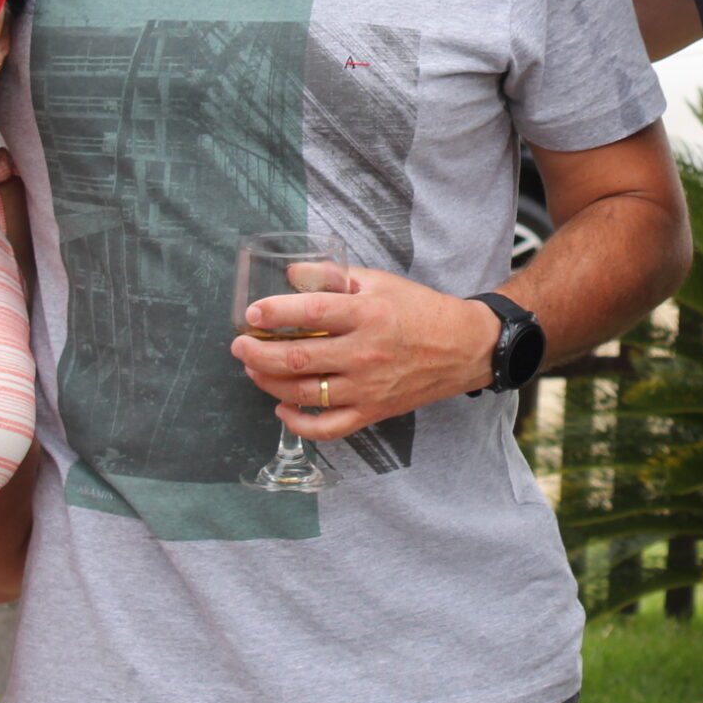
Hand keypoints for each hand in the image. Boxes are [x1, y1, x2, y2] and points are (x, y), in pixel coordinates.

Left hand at [229, 269, 501, 442]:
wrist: (463, 347)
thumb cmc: (419, 310)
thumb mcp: (380, 281)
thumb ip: (334, 276)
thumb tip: (292, 274)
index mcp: (368, 314)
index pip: (312, 313)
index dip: (275, 313)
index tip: (252, 314)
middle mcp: (365, 353)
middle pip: (298, 359)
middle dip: (258, 353)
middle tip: (240, 346)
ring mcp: (368, 387)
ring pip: (305, 393)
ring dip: (269, 382)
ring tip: (253, 369)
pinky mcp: (372, 412)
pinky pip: (328, 428)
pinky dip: (299, 423)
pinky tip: (282, 406)